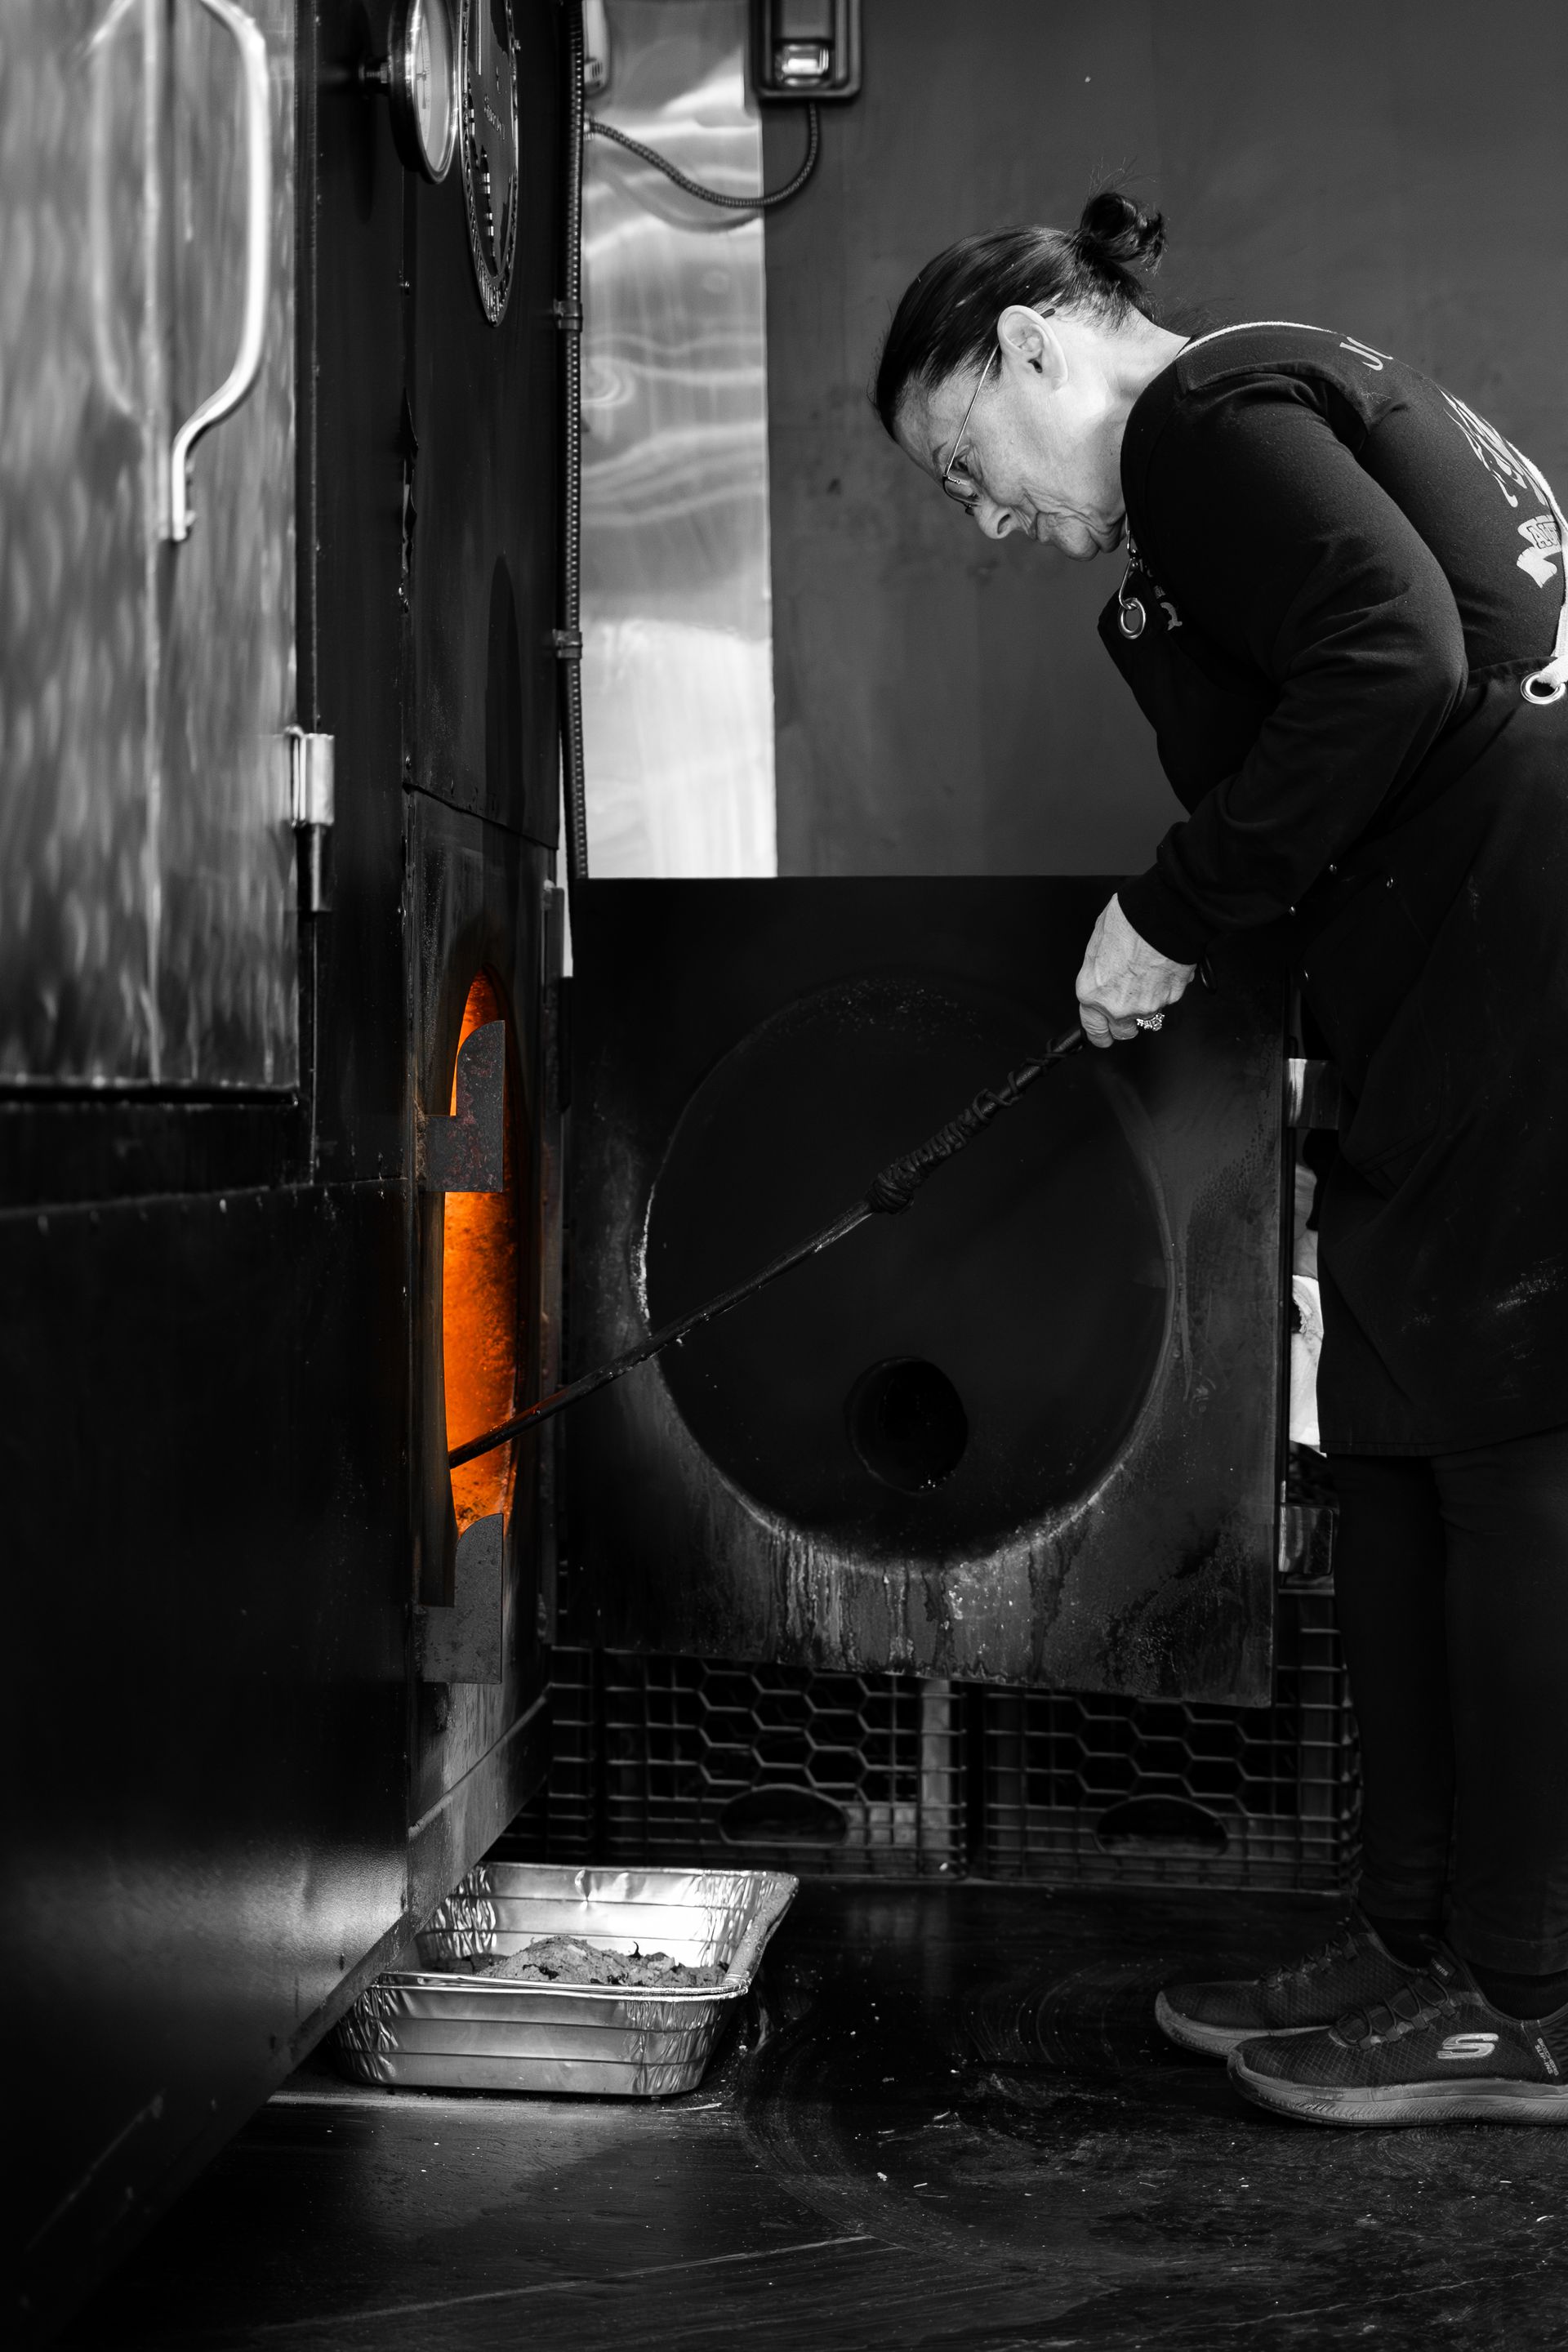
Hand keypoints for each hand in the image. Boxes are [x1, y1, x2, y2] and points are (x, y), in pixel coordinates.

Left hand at [1074, 895, 1194, 1048]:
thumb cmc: (1128, 922)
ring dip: (1146, 1003)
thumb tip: (1103, 974)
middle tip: (1126, 1008)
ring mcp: (1147, 1005)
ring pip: (1147, 1017)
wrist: (1162, 914)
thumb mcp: (1097, 944)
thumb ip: (1098, 970)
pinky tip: (1161, 968)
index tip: (1102, 1035)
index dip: (1099, 1034)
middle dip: (1124, 1024)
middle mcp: (1118, 1006)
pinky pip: (1167, 999)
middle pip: (1122, 1033)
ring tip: (1146, 977)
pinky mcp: (1172, 997)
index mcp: (1093, 993)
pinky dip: (1165, 988)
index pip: (1093, 1030)